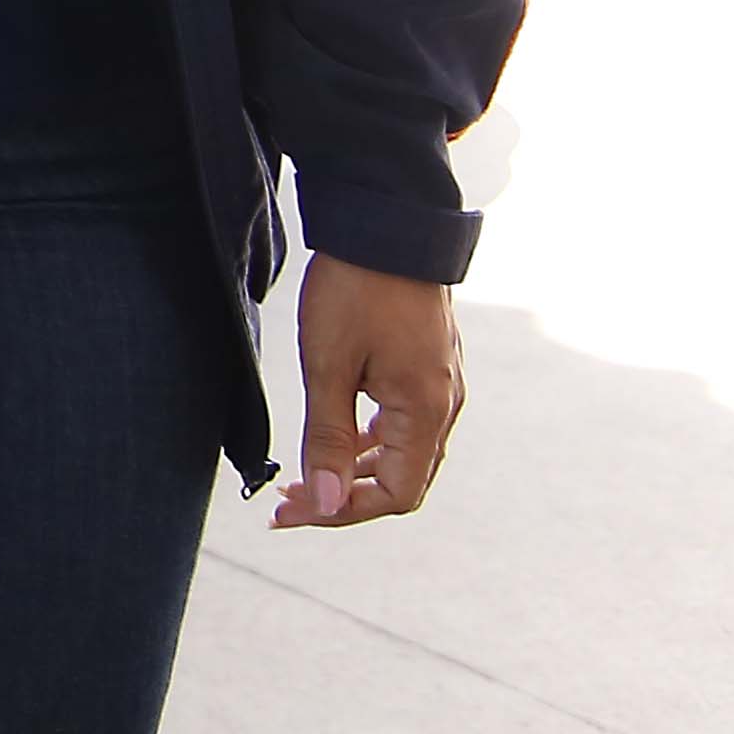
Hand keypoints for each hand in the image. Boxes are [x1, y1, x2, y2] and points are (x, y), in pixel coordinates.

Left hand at [272, 255, 463, 527]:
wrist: (386, 222)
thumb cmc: (355, 290)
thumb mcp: (328, 365)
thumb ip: (328, 438)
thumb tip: (327, 504)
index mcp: (427, 412)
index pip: (396, 495)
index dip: (343, 512)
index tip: (290, 511)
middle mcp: (446, 406)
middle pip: (403, 480)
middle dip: (346, 497)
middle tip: (288, 501)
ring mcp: (442, 385)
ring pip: (405, 452)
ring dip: (357, 470)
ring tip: (306, 475)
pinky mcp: (429, 366)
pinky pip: (405, 422)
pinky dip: (370, 440)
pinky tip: (336, 435)